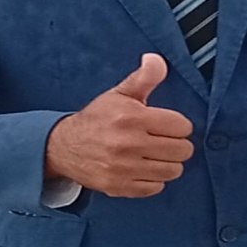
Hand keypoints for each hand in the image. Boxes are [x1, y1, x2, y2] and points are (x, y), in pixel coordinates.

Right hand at [45, 54, 193, 197]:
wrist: (64, 147)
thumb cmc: (98, 118)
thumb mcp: (120, 94)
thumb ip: (144, 77)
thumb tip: (155, 59)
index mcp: (132, 117)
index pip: (181, 126)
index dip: (179, 125)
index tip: (169, 125)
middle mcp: (128, 144)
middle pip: (181, 150)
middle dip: (178, 144)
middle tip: (166, 140)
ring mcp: (123, 168)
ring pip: (172, 171)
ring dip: (169, 163)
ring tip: (157, 155)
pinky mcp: (119, 187)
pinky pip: (155, 187)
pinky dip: (154, 179)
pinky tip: (144, 168)